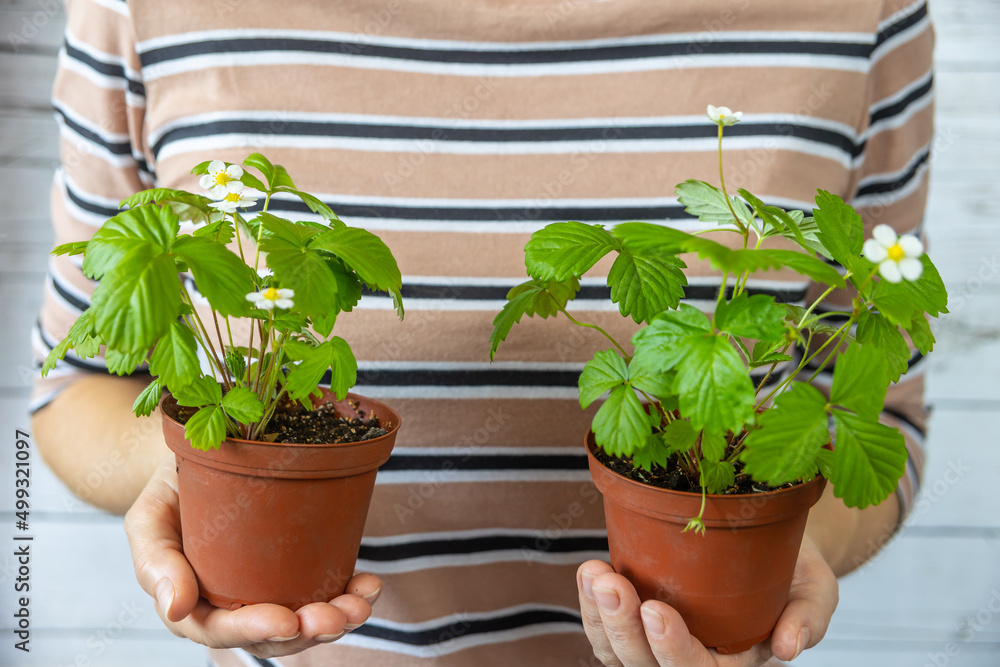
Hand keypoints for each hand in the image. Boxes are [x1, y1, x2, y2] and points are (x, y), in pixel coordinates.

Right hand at [124, 454, 381, 659]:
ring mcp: (266, 590)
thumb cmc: (168, 491)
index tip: (288, 621)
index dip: (256, 631)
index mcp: (192, 605)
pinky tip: (369, 585)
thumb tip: (175, 609)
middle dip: (309, 631)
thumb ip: (156, 563)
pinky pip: (322, 591)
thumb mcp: (149, 519)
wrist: (196, 459)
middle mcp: (231, 606)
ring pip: (303, 621)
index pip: (221, 631)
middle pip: (272, 636)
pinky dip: (349, 593)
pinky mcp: (294, 570)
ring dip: (337, 618)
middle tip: (338, 615)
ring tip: (362, 604)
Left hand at [576, 535, 837, 665]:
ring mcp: (658, 645)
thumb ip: (808, 618)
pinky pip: (605, 629)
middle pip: (647, 666)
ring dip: (599, 617)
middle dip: (624, 628)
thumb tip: (789, 647)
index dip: (673, 649)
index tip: (656, 609)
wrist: (771, 545)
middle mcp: (693, 660)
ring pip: (618, 652)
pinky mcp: (636, 621)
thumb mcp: (816, 589)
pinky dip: (590, 605)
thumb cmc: (794, 571)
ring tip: (594, 574)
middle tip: (612, 585)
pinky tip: (589, 573)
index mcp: (735, 665)